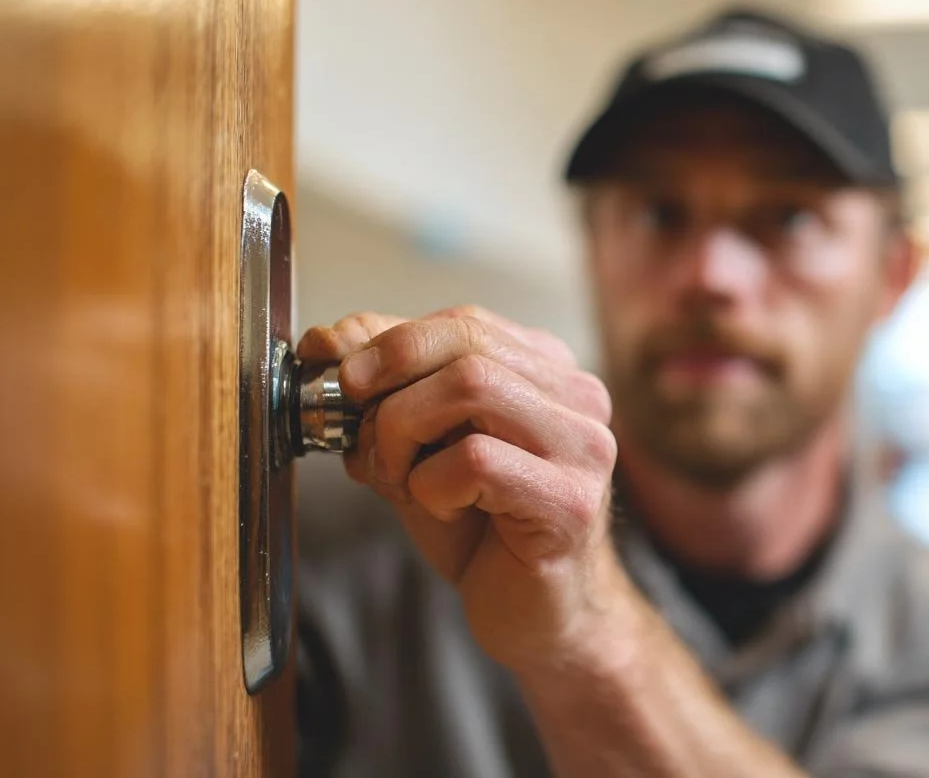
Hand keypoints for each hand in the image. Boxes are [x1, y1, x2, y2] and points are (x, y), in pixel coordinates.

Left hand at [297, 306, 623, 671]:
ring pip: (471, 388)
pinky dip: (430, 486)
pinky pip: (476, 461)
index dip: (387, 343)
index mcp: (550, 372)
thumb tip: (330, 339)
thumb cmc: (483, 533)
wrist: (538, 619)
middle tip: (360, 434)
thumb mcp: (422, 448)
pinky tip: (442, 511)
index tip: (338, 379)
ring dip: (403, 433)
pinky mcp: (571, 502)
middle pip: (465, 345)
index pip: (462, 322)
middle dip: (387, 384)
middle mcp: (579, 399)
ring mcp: (583, 448)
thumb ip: (388, 389)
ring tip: (401, 478)